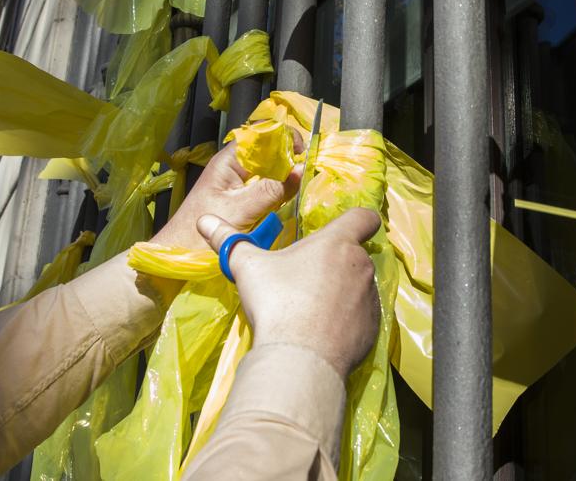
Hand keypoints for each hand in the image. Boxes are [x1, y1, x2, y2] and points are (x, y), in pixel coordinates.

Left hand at [152, 138, 300, 252]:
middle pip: (267, 152)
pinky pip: (265, 188)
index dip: (283, 137)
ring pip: (268, 171)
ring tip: (301, 183)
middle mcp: (234, 168)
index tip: (302, 152)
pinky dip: (278, 190)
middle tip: (306, 171)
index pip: (260, 135)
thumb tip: (301, 169)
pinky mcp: (241, 200)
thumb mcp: (240, 210)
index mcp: (229, 161)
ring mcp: (237, 184)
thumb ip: (271, 190)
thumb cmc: (198, 232)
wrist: (176, 255)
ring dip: (284, 175)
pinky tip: (288, 198)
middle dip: (288, 157)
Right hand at [197, 208, 381, 377]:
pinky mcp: (372, 329)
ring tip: (311, 310)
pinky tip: (322, 332)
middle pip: (354, 255)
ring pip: (359, 287)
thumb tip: (203, 220)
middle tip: (305, 280)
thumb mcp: (248, 267)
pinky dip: (346, 321)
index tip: (341, 229)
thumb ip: (228, 241)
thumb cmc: (277, 301)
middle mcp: (362, 266)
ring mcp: (370, 299)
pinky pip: (361, 318)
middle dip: (334, 263)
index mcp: (338, 243)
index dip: (356, 221)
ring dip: (342, 292)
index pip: (363, 217)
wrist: (300, 358)